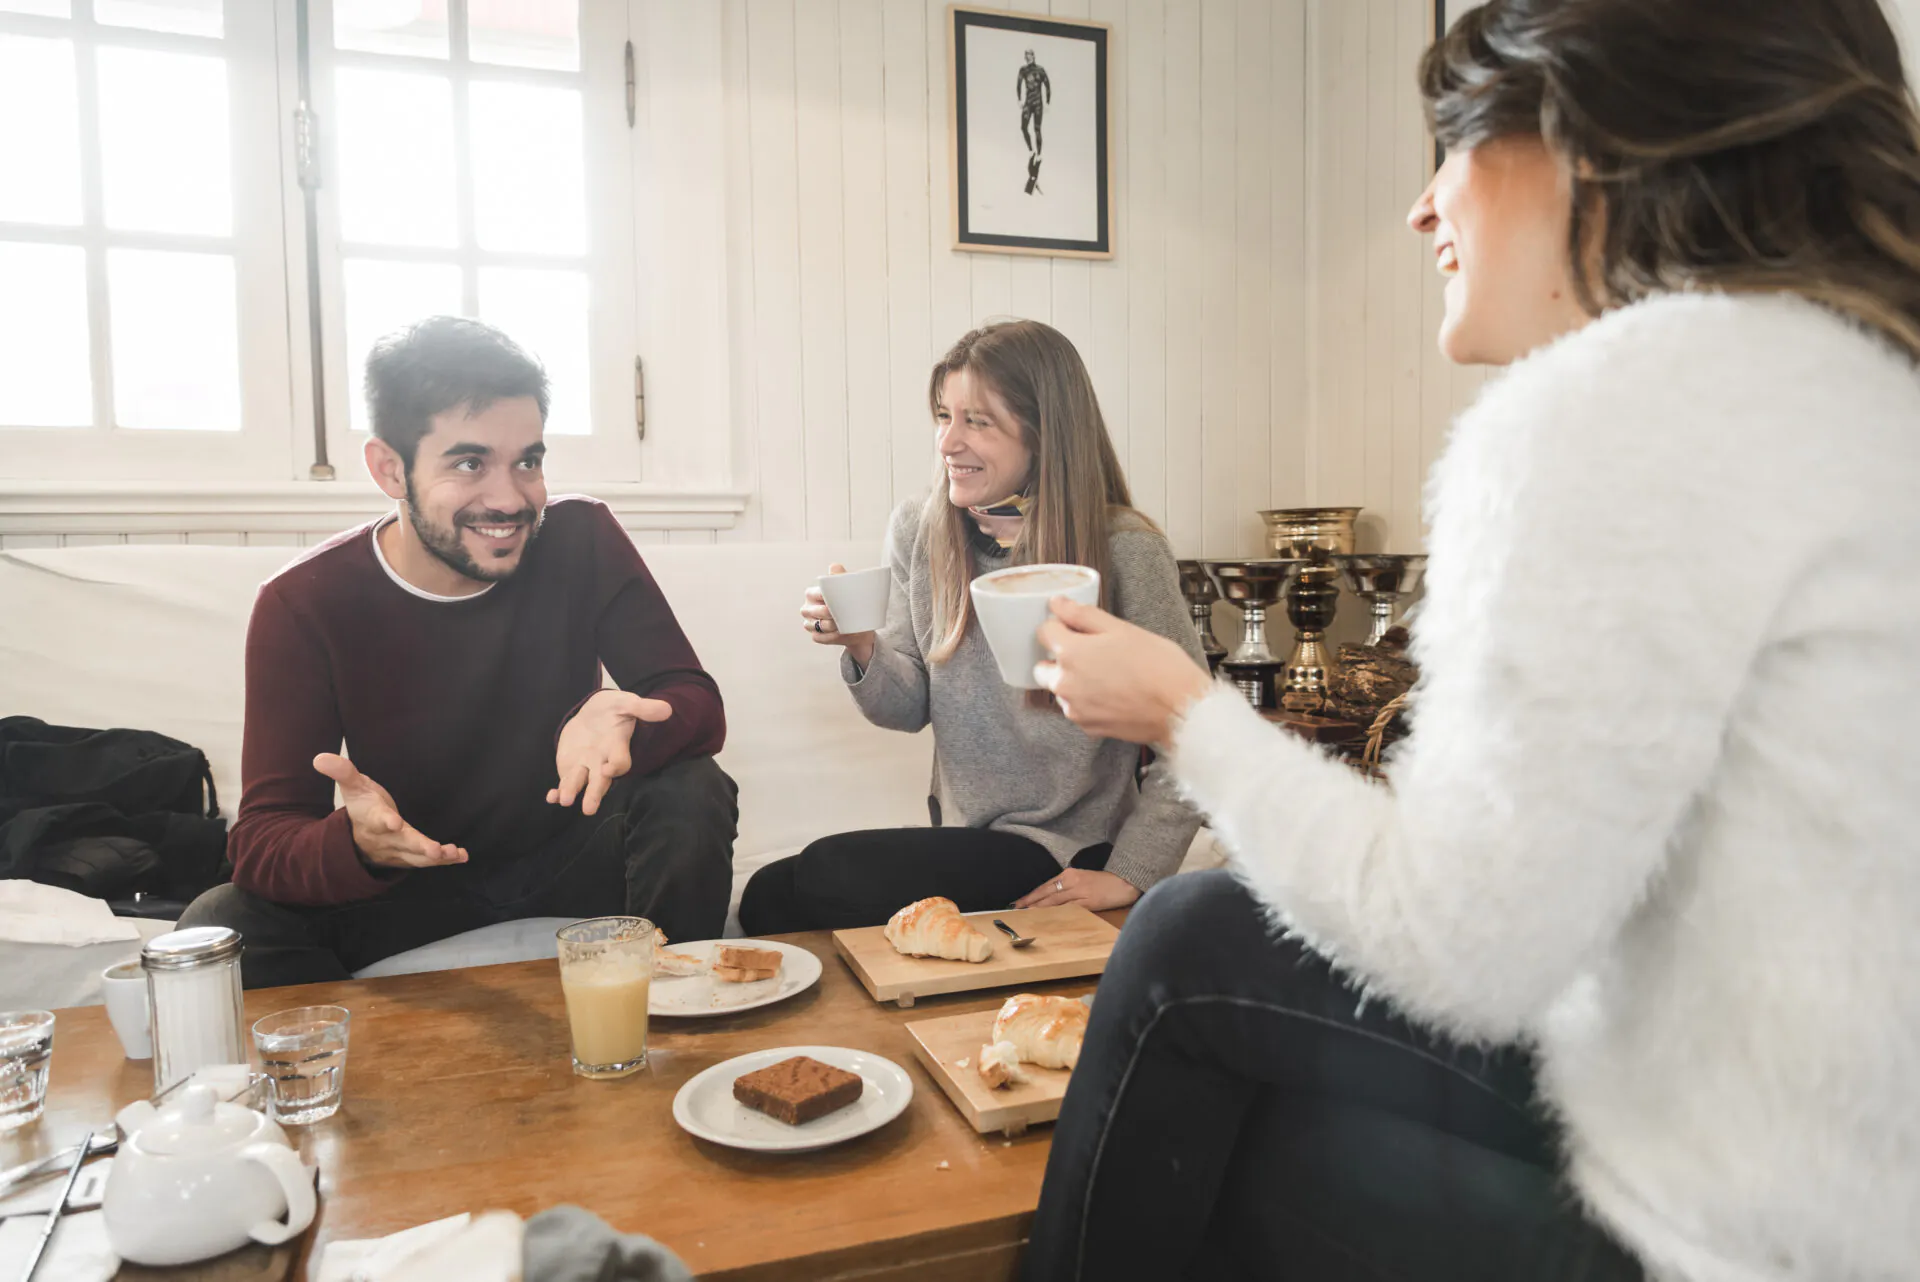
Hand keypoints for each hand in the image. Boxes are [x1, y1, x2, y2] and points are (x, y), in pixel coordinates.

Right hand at [314, 753, 467, 869]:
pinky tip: (461, 856)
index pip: (378, 820)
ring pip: (417, 856)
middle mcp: (386, 838)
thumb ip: (342, 772)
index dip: (385, 822)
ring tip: (452, 853)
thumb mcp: (353, 787)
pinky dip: (445, 860)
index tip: (393, 822)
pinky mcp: (410, 856)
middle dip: (419, 846)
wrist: (358, 838)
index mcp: (372, 818)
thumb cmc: (362, 807)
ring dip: (436, 856)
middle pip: (403, 843)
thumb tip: (320, 757)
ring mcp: (399, 850)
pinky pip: (428, 861)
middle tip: (435, 850)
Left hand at [550, 690, 673, 815]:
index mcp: (617, 747)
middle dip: (594, 794)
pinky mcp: (570, 768)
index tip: (608, 769)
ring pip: (579, 783)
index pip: (621, 762)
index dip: (616, 766)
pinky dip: (558, 792)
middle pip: (600, 782)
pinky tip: (551, 797)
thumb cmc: (614, 709)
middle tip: (589, 809)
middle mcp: (602, 762)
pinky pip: (564, 783)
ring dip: (571, 791)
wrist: (594, 713)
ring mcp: (586, 767)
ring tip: (565, 800)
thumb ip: (643, 708)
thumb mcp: (626, 702)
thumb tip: (666, 710)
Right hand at [802, 563, 876, 666]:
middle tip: (840, 612)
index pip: (813, 594)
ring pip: (815, 626)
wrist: (860, 626)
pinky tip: (839, 634)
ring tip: (842, 624)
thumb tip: (834, 566)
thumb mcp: (848, 589)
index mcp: (812, 594)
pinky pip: (819, 638)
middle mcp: (808, 609)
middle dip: (826, 613)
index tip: (834, 598)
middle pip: (812, 611)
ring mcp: (811, 624)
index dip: (823, 597)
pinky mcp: (816, 636)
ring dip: (829, 626)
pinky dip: (830, 637)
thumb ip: (841, 577)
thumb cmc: (851, 604)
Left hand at [1014, 868, 1141, 911]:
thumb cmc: (1104, 882)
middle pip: (1045, 893)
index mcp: (1069, 874)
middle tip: (1015, 910)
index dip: (1031, 895)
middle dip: (1029, 902)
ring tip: (1025, 915)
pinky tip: (1047, 918)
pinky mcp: (1088, 903)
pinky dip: (1056, 913)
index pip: (1045, 886)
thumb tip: (1051, 900)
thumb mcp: (1083, 879)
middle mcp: (1071, 881)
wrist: (1125, 881)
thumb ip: (1068, 887)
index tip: (1018, 903)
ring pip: (1054, 901)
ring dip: (1038, 908)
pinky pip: (1068, 909)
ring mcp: (1079, 892)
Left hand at [1034, 598, 1212, 746]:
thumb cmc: (1158, 666)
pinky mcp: (1087, 727)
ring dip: (1073, 681)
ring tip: (1108, 676)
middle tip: (1092, 653)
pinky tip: (1113, 694)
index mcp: (1071, 653)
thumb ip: (1083, 615)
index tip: (1077, 627)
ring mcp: (1075, 708)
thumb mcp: (1122, 629)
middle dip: (1060, 658)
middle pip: (1044, 666)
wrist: (1180, 710)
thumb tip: (1057, 603)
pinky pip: (1076, 709)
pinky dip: (1087, 701)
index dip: (1061, 625)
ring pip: (1060, 689)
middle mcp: (1065, 683)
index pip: (1044, 631)